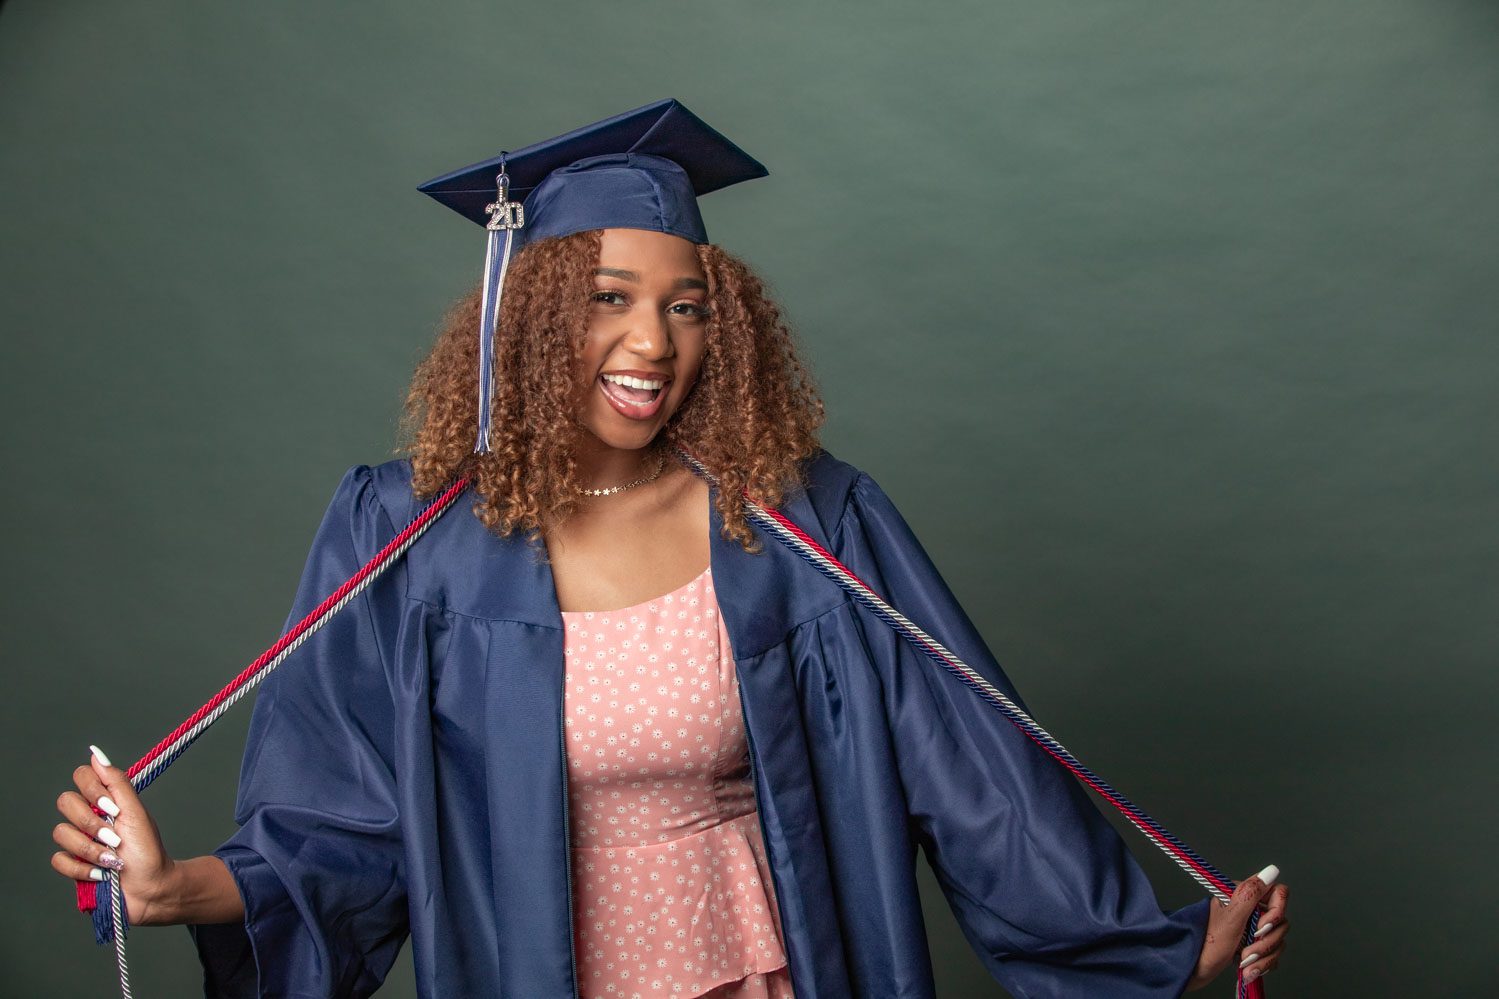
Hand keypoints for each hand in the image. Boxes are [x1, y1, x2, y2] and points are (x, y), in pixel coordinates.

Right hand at [51, 746, 176, 925]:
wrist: (151, 888)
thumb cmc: (148, 850)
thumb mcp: (136, 812)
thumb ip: (116, 782)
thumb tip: (95, 753)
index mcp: (105, 800)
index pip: (81, 776)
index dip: (92, 790)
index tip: (113, 807)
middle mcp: (88, 817)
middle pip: (65, 802)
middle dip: (91, 822)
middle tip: (115, 836)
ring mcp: (78, 841)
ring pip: (61, 832)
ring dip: (91, 849)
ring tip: (113, 858)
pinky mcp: (72, 865)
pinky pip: (58, 859)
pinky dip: (82, 868)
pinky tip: (101, 873)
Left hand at [1185, 864, 1290, 990]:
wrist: (1194, 970)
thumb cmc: (1208, 943)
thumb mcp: (1231, 917)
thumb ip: (1251, 894)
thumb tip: (1272, 870)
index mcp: (1242, 896)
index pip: (1277, 893)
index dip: (1275, 912)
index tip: (1260, 927)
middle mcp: (1249, 909)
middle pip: (1280, 922)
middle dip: (1265, 942)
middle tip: (1246, 951)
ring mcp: (1252, 928)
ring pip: (1278, 940)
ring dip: (1263, 956)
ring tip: (1244, 963)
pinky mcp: (1253, 946)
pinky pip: (1272, 954)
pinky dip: (1262, 965)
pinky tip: (1248, 970)